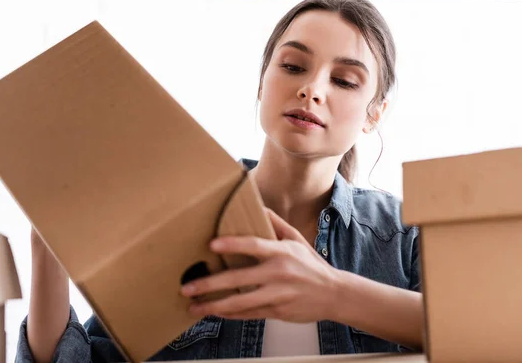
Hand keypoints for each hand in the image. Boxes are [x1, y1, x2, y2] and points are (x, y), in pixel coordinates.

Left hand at [181, 208, 341, 322]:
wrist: (334, 293)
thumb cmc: (312, 265)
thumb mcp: (297, 240)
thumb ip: (276, 224)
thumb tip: (259, 207)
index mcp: (282, 252)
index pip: (254, 245)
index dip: (232, 244)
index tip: (211, 245)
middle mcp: (279, 273)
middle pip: (239, 279)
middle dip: (209, 284)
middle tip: (187, 287)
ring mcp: (277, 295)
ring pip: (240, 303)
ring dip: (214, 306)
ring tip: (194, 307)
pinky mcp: (277, 311)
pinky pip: (249, 314)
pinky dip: (230, 315)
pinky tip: (215, 313)